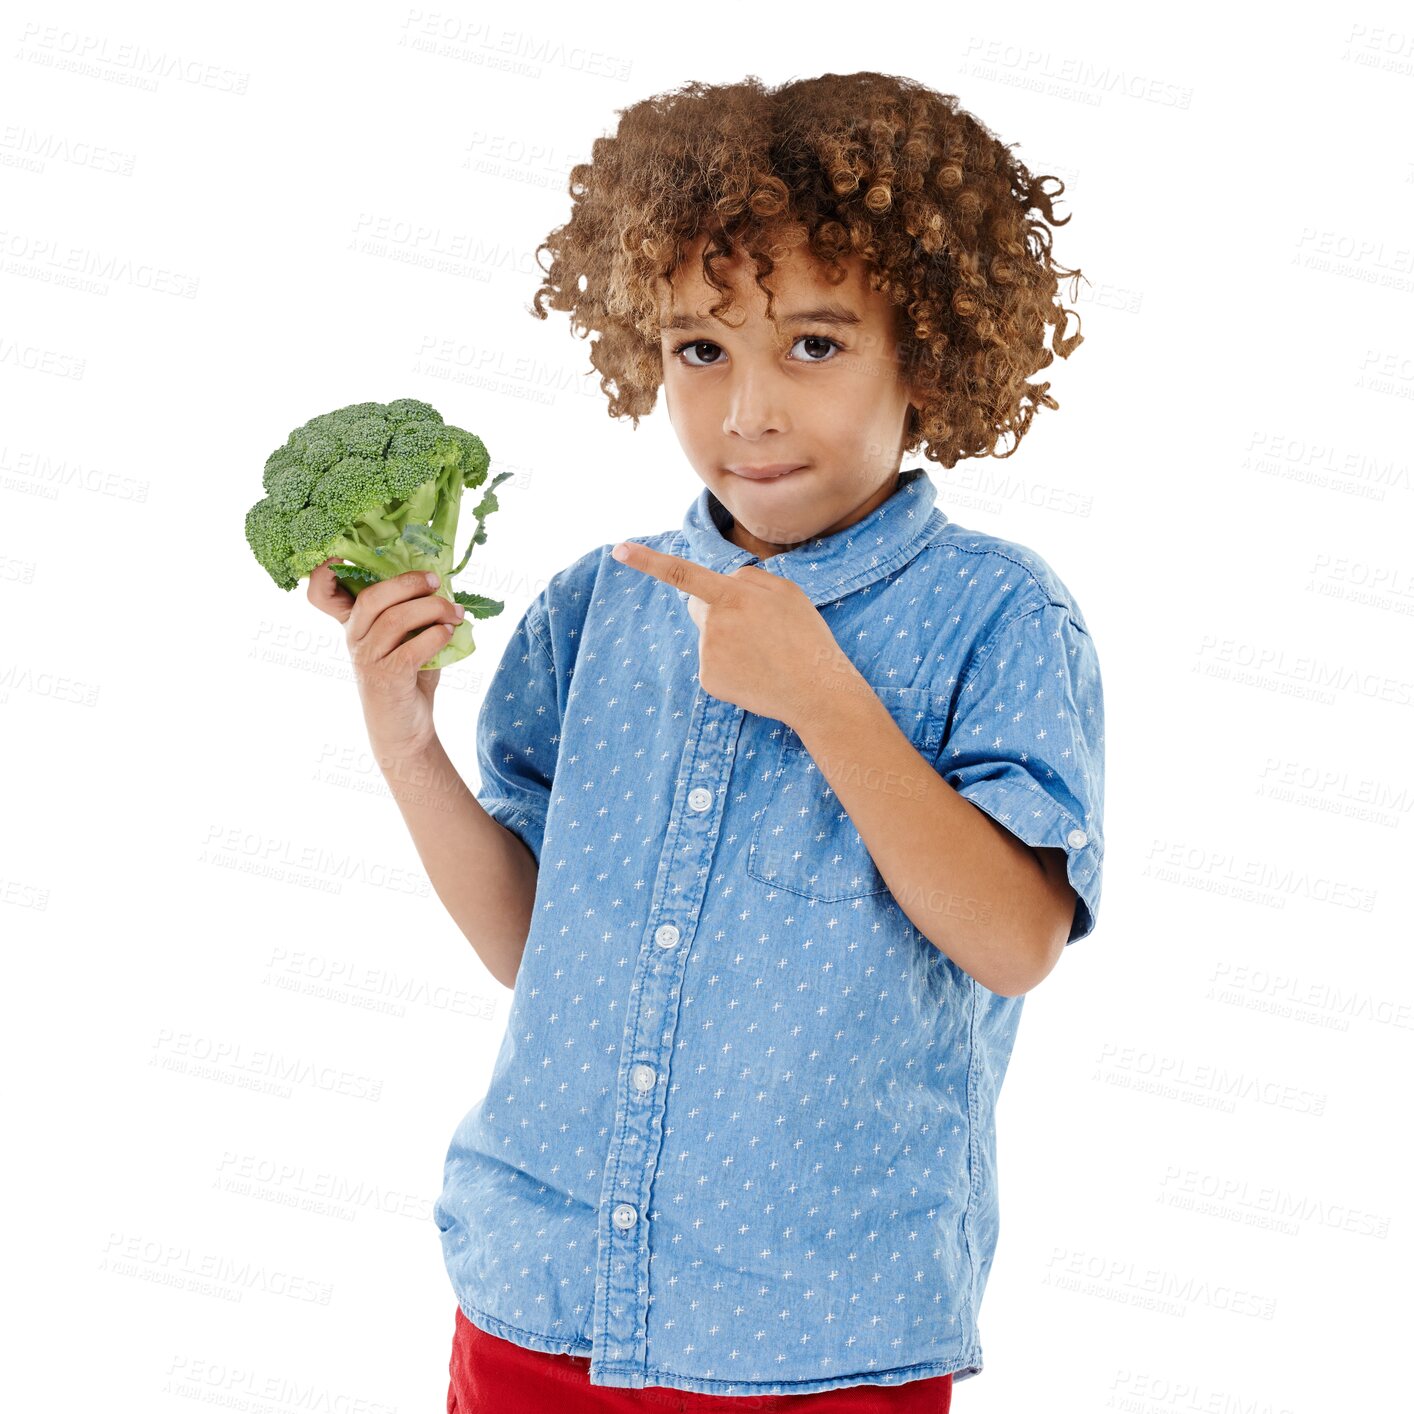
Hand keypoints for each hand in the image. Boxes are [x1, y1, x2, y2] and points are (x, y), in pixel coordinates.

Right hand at [307, 560, 462, 759]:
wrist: (404, 729)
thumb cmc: (407, 678)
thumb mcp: (406, 638)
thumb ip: (413, 611)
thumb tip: (443, 579)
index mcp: (353, 624)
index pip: (321, 594)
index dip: (322, 572)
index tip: (340, 554)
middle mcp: (353, 638)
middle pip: (371, 597)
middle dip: (407, 582)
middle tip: (436, 582)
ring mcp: (367, 659)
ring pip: (396, 619)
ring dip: (433, 609)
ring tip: (456, 613)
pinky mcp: (386, 679)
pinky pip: (412, 648)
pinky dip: (435, 635)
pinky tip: (449, 633)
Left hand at [611, 541, 845, 727]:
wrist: (817, 691)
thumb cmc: (807, 638)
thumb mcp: (788, 592)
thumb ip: (750, 579)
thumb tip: (722, 584)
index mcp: (733, 595)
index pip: (683, 573)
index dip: (648, 561)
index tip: (619, 550)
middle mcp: (714, 622)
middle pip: (699, 606)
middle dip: (718, 610)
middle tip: (758, 629)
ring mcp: (707, 652)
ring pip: (708, 635)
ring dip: (730, 640)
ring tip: (764, 654)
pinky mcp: (708, 678)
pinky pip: (712, 662)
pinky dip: (730, 666)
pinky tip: (755, 673)